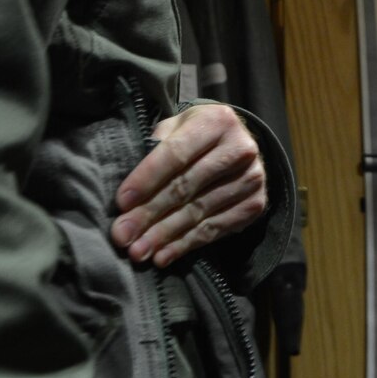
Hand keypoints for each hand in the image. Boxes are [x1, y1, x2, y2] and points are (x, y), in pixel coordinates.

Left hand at [113, 105, 267, 266]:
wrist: (239, 146)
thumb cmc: (195, 138)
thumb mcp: (176, 129)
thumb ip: (154, 150)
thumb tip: (128, 196)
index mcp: (216, 122)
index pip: (175, 154)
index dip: (146, 180)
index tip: (121, 203)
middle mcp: (240, 148)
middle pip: (185, 187)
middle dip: (149, 213)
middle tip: (122, 235)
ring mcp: (251, 178)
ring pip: (198, 212)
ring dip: (164, 235)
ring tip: (138, 251)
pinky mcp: (255, 204)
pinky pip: (214, 230)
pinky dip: (185, 245)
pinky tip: (163, 255)